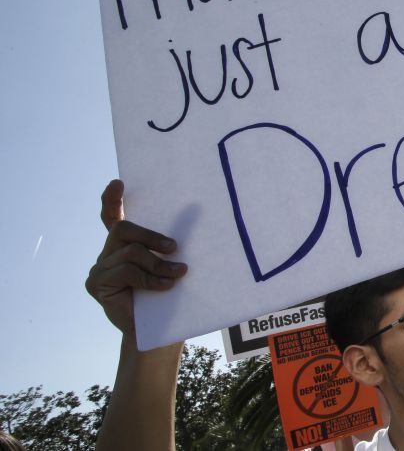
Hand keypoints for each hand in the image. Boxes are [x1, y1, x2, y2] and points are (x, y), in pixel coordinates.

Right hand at [85, 180, 187, 334]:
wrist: (160, 333)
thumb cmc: (172, 296)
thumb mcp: (173, 265)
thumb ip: (172, 247)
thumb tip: (195, 219)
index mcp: (126, 245)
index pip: (113, 216)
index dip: (112, 199)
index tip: (118, 183)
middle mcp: (109, 252)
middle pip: (124, 228)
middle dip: (152, 236)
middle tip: (175, 247)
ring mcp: (100, 267)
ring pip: (130, 250)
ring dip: (157, 262)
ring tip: (178, 273)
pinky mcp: (96, 284)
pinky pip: (125, 270)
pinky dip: (149, 277)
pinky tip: (164, 286)